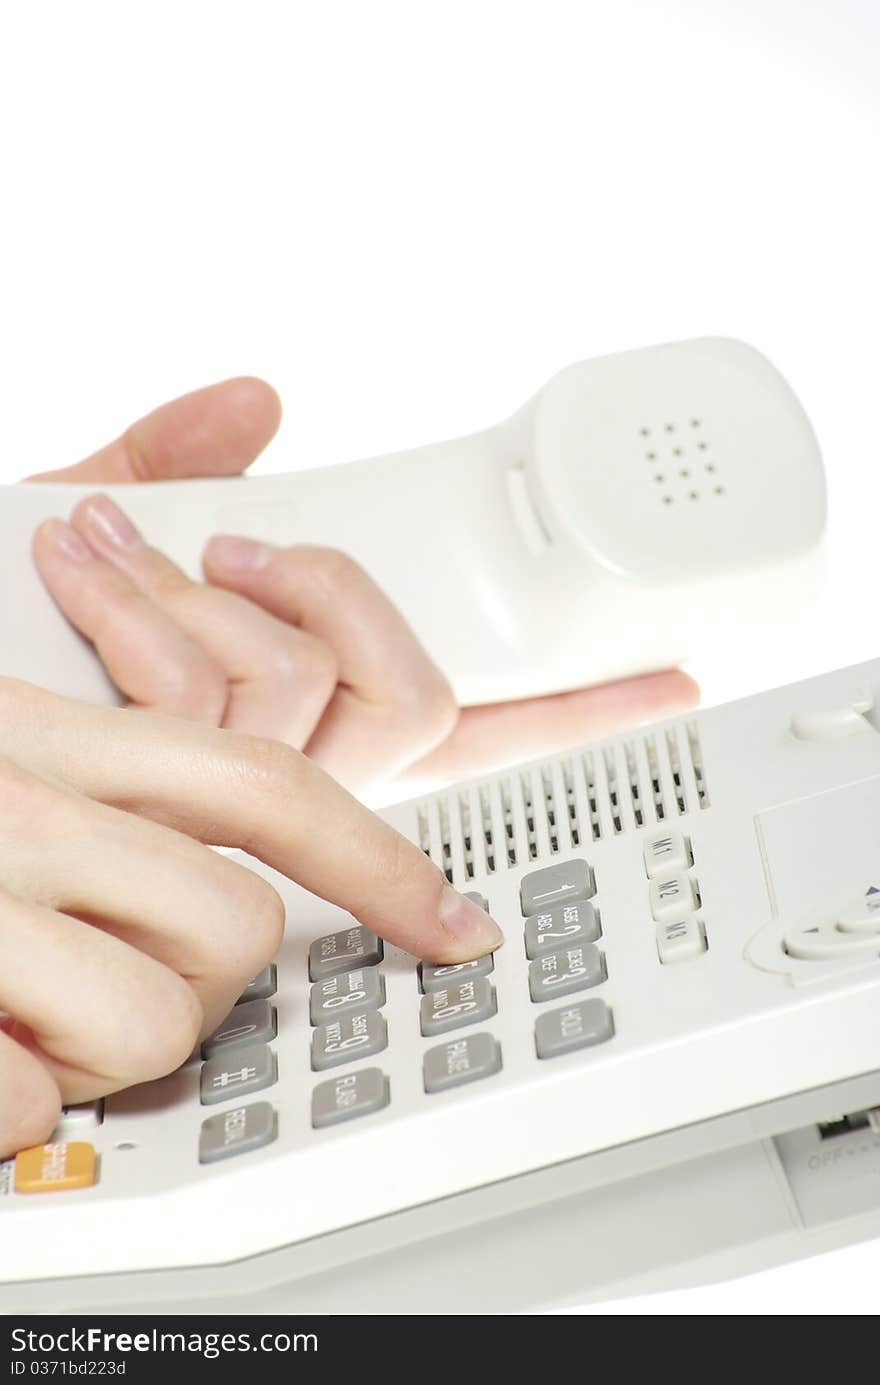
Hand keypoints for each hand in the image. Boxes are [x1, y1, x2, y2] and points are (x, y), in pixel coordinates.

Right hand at [0, 678, 502, 1158]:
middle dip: (197, 982)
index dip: (378, 861)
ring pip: (158, 1021)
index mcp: (53, 739)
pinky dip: (18, 1109)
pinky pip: (39, 1107)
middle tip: (98, 978)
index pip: (264, 784)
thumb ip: (105, 787)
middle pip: (240, 923)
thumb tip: (204, 857)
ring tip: (26, 1016)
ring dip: (99, 1049)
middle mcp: (25, 800)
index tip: (455, 923)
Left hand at [29, 379, 698, 792]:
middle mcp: (292, 768)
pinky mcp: (167, 794)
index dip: (578, 708)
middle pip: (410, 702)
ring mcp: (232, 792)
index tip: (669, 680)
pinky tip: (78, 562)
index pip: (477, 722)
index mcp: (311, 712)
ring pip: (294, 694)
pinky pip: (212, 705)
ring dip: (197, 595)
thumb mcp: (96, 525)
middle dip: (330, 595)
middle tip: (245, 550)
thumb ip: (176, 466)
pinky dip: (144, 607)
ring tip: (98, 542)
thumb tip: (258, 400)